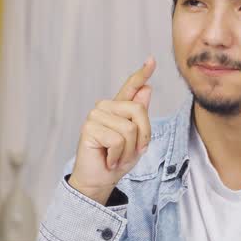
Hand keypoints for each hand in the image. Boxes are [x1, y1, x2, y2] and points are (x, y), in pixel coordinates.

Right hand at [69, 57, 155, 203]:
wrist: (100, 180)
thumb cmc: (118, 161)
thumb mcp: (137, 140)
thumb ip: (140, 116)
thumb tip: (147, 88)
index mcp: (119, 109)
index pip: (131, 87)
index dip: (141, 73)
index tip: (151, 60)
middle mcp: (106, 107)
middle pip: (139, 111)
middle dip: (142, 137)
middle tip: (129, 153)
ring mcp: (96, 115)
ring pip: (129, 129)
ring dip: (128, 151)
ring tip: (117, 157)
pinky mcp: (89, 127)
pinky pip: (117, 140)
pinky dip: (117, 156)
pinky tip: (108, 160)